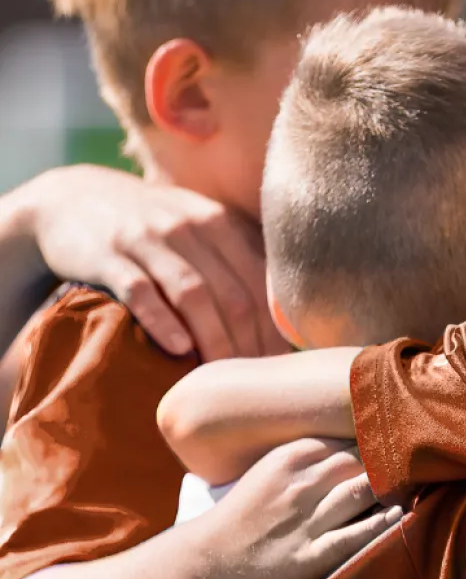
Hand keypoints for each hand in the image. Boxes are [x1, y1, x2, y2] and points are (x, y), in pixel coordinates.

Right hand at [21, 165, 283, 358]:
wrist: (73, 198)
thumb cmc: (151, 226)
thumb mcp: (197, 226)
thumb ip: (236, 258)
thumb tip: (279, 316)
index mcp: (219, 222)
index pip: (260, 281)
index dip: (272, 326)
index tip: (275, 362)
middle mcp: (189, 227)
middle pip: (232, 293)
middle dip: (247, 342)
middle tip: (250, 381)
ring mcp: (147, 239)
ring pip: (193, 294)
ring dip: (213, 339)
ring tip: (221, 376)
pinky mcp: (107, 255)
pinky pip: (140, 291)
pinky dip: (162, 321)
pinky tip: (179, 349)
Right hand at [198, 437, 402, 578]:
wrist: (209, 556)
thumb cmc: (247, 508)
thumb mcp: (273, 466)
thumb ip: (313, 451)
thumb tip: (360, 435)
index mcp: (291, 457)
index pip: (349, 438)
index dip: (378, 439)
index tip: (401, 438)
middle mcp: (301, 484)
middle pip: (361, 461)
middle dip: (390, 461)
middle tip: (416, 462)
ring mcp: (306, 520)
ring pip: (362, 492)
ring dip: (390, 487)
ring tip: (413, 484)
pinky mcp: (310, 554)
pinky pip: (355, 534)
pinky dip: (381, 522)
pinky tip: (399, 513)